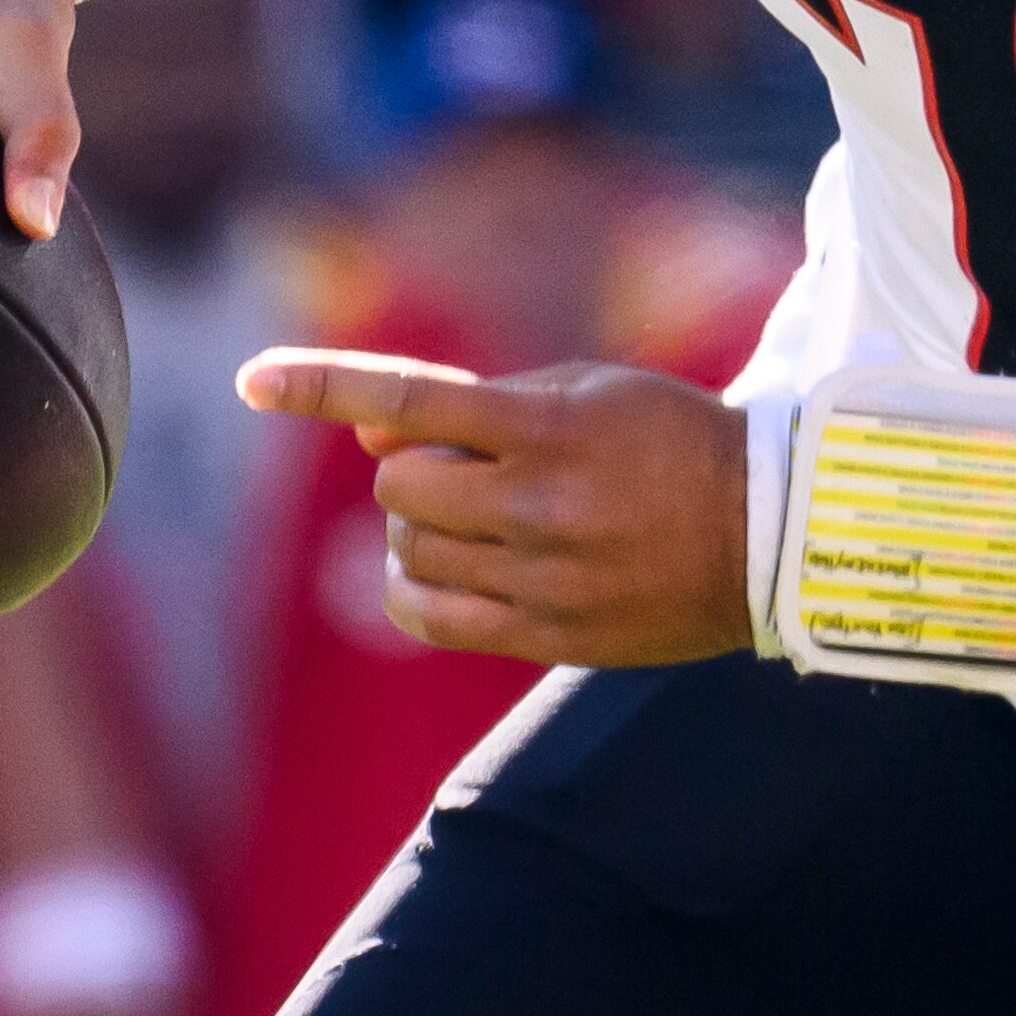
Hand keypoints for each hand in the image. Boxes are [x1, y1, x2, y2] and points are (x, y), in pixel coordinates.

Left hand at [239, 349, 752, 667]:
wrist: (763, 537)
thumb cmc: (668, 441)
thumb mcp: (586, 390)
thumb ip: (478, 404)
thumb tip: (369, 432)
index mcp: (551, 429)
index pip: (412, 399)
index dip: (323, 384)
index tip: (251, 378)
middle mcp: (539, 505)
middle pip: (397, 485)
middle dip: (408, 469)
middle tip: (457, 466)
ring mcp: (541, 578)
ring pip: (408, 550)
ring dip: (417, 526)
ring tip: (472, 516)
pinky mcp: (545, 636)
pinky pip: (430, 616)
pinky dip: (413, 584)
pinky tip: (441, 565)